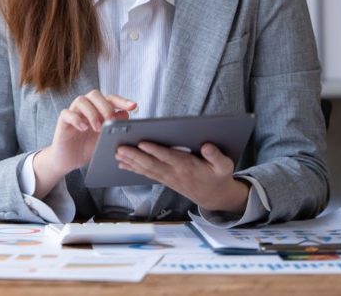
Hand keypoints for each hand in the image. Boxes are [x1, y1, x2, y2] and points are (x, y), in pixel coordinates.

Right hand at [33, 90, 136, 196]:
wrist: (69, 160)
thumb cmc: (88, 147)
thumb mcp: (105, 139)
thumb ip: (114, 128)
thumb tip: (126, 115)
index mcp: (98, 110)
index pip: (110, 99)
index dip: (122, 101)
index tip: (134, 106)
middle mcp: (86, 108)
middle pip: (95, 95)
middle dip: (105, 106)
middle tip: (110, 120)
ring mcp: (73, 112)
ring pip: (81, 100)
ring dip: (92, 113)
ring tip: (97, 128)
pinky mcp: (63, 121)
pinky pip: (67, 113)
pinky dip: (76, 119)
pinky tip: (83, 128)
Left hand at [115, 141, 249, 213]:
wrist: (214, 196)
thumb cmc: (218, 176)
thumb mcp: (225, 166)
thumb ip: (216, 156)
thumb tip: (207, 146)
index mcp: (188, 167)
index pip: (169, 157)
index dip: (155, 151)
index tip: (142, 143)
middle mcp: (175, 173)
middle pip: (152, 164)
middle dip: (135, 156)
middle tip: (120, 148)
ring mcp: (168, 178)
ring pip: (146, 169)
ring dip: (130, 162)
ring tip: (116, 154)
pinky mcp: (164, 180)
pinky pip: (146, 174)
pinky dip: (133, 169)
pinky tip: (122, 164)